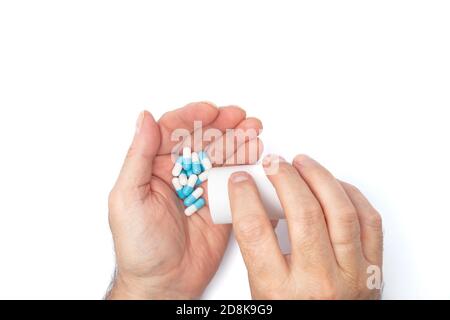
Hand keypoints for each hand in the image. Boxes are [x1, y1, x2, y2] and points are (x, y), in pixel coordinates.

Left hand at [107, 102, 262, 298]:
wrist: (162, 284)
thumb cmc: (138, 246)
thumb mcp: (127, 198)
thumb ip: (138, 157)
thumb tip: (144, 119)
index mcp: (154, 168)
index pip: (174, 132)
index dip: (193, 117)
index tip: (210, 110)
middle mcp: (179, 174)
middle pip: (203, 139)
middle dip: (222, 125)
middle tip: (240, 118)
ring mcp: (201, 187)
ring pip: (221, 156)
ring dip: (238, 141)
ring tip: (253, 132)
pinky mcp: (220, 203)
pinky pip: (234, 179)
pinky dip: (246, 165)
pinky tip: (255, 155)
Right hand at [228, 155, 382, 298]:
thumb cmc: (294, 314)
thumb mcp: (263, 290)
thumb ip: (258, 249)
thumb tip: (259, 201)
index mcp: (280, 292)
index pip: (255, 232)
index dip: (244, 196)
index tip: (241, 180)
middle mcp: (318, 283)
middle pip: (303, 213)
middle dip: (285, 177)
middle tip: (274, 164)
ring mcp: (351, 275)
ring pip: (341, 211)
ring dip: (319, 177)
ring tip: (303, 164)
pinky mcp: (373, 270)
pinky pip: (369, 221)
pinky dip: (351, 195)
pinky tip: (334, 185)